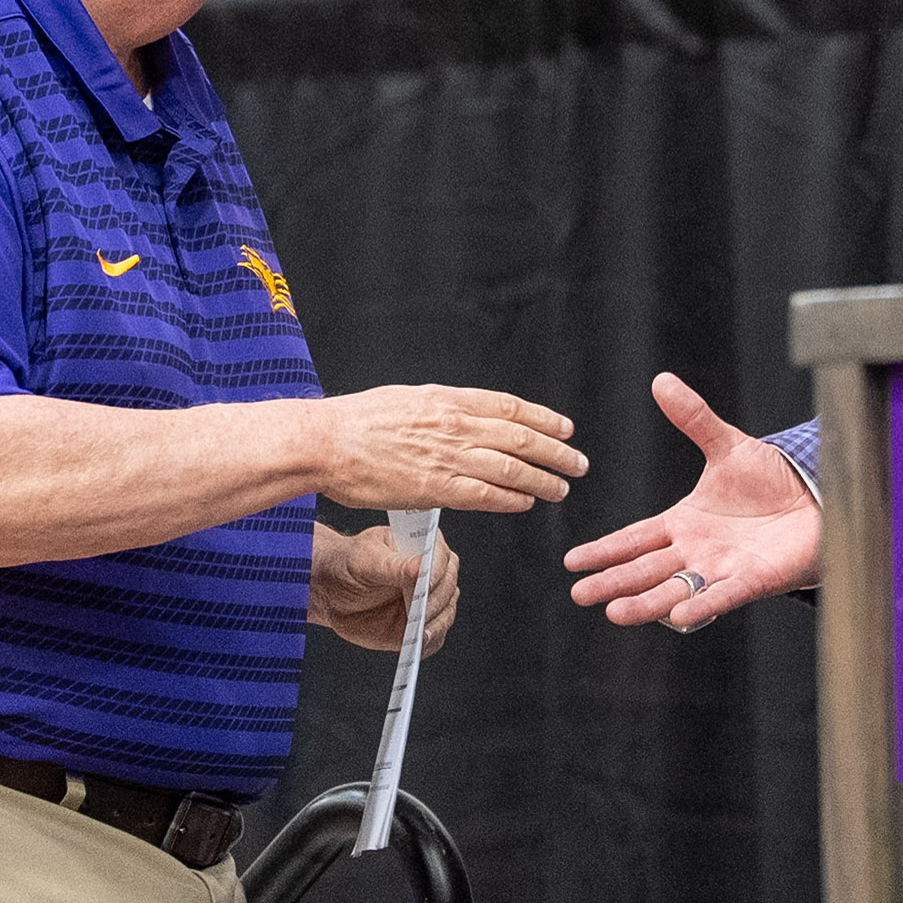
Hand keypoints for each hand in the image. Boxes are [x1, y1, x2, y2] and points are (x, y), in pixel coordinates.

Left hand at [309, 523, 459, 653]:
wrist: (332, 592)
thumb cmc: (349, 565)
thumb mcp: (364, 560)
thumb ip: (391, 565)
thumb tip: (419, 567)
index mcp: (421, 546)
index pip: (439, 555)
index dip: (435, 571)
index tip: (425, 585)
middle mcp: (432, 572)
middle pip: (447, 586)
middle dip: (435, 601)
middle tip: (421, 614)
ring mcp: (429, 600)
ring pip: (446, 612)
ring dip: (436, 624)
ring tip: (421, 634)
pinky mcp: (422, 624)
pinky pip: (434, 636)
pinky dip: (430, 642)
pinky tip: (418, 644)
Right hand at [317, 386, 586, 512]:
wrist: (325, 441)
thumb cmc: (357, 422)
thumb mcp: (406, 400)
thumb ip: (439, 411)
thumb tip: (462, 419)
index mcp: (447, 399)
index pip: (509, 407)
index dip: (542, 419)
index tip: (565, 427)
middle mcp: (454, 424)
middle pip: (519, 437)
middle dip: (555, 451)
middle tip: (577, 462)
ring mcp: (446, 456)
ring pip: (510, 467)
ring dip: (542, 478)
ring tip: (561, 488)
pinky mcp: (434, 487)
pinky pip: (484, 495)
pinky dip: (511, 499)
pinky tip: (526, 502)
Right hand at [563, 373, 819, 629]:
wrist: (817, 500)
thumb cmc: (772, 479)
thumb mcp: (728, 445)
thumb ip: (695, 418)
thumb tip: (662, 381)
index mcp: (684, 522)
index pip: (636, 538)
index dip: (606, 549)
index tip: (572, 561)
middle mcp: (696, 551)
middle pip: (646, 569)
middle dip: (613, 582)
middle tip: (580, 595)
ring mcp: (722, 568)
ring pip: (676, 589)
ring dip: (646, 602)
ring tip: (616, 612)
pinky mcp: (753, 580)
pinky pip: (723, 595)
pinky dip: (702, 604)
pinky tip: (679, 614)